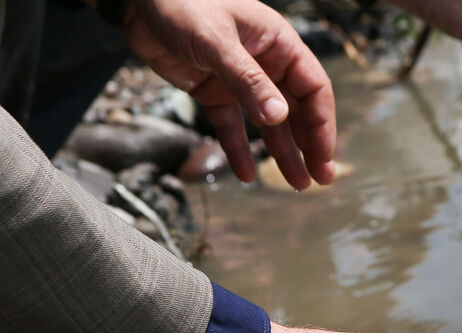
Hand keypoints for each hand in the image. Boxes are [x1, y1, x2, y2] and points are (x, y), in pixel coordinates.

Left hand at [122, 0, 336, 188]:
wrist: (137, 1)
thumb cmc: (182, 4)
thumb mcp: (217, 41)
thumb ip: (247, 80)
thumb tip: (279, 116)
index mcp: (278, 43)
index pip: (313, 88)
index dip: (322, 124)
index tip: (324, 156)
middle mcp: (265, 63)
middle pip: (296, 110)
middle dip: (309, 145)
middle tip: (320, 180)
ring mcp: (238, 80)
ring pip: (268, 123)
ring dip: (282, 154)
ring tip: (296, 185)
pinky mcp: (213, 91)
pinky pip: (231, 125)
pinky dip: (237, 149)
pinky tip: (246, 175)